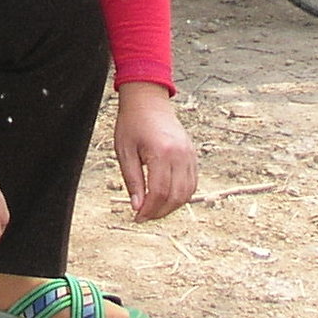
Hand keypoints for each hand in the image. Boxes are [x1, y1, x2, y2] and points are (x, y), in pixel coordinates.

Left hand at [113, 82, 197, 219]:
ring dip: (172, 206)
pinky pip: (192, 182)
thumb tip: (137, 207)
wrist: (148, 100)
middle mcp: (180, 155)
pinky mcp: (192, 154)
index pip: (159, 192)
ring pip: (187, 192)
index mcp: (161, 153)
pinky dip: (182, 195)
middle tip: (144, 216)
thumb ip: (132, 181)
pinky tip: (166, 198)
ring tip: (154, 210)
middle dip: (160, 212)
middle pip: (176, 196)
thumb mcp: (124, 152)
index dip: (149, 210)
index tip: (137, 217)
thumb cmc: (132, 123)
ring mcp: (189, 154)